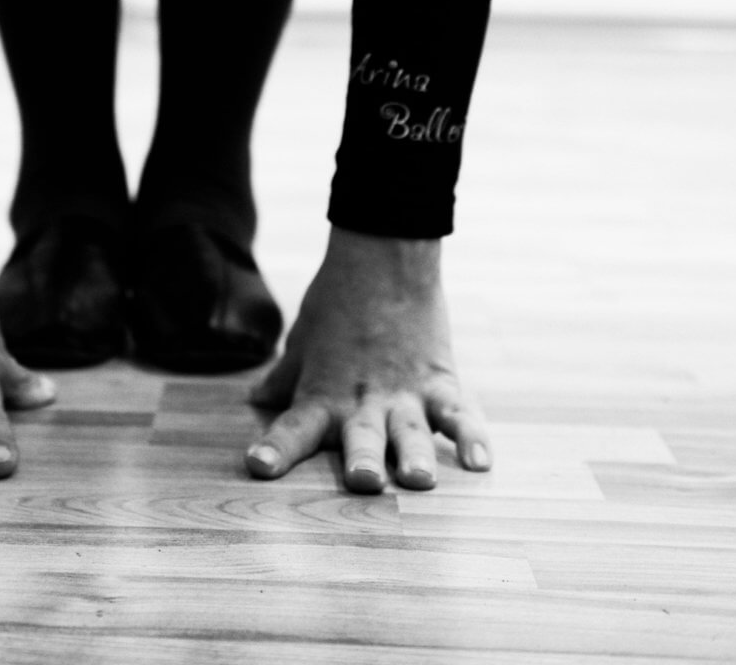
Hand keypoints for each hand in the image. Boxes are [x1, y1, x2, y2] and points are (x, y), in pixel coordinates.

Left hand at [244, 227, 491, 489]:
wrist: (385, 255)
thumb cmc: (336, 301)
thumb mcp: (303, 340)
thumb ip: (284, 378)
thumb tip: (255, 399)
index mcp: (324, 394)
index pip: (294, 426)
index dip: (276, 448)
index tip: (258, 466)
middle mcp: (363, 402)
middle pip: (361, 437)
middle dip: (363, 461)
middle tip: (363, 480)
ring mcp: (405, 394)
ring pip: (410, 432)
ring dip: (414, 454)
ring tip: (419, 479)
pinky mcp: (440, 383)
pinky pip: (459, 413)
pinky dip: (471, 436)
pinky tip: (479, 461)